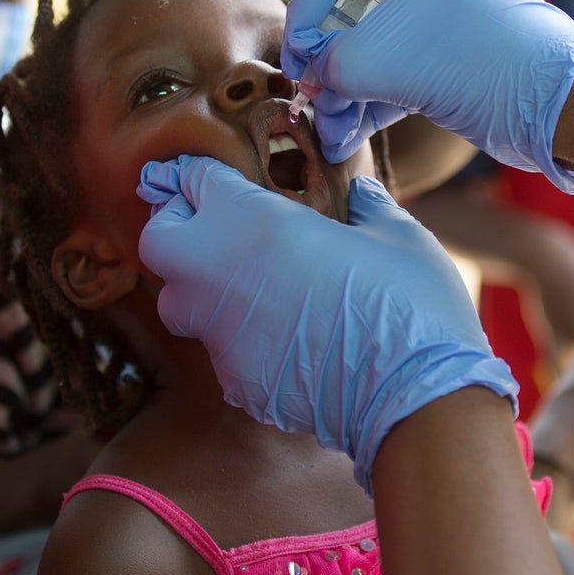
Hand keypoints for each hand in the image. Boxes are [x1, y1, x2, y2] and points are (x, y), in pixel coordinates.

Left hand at [137, 155, 518, 490]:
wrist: (415, 395)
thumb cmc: (410, 302)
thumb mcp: (398, 235)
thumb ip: (369, 207)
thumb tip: (362, 194)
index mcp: (255, 222)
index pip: (196, 182)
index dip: (205, 179)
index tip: (220, 182)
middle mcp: (220, 275)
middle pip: (157, 241)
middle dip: (177, 231)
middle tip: (216, 231)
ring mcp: (222, 334)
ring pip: (180, 304)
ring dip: (204, 290)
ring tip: (255, 289)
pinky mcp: (236, 381)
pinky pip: (222, 351)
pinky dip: (244, 342)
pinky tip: (289, 342)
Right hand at [282, 0, 573, 194]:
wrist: (555, 103)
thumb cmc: (465, 60)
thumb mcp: (374, 58)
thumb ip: (329, 64)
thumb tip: (314, 80)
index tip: (302, 38)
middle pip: (355, 10)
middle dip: (326, 56)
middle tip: (308, 91)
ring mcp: (444, 32)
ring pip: (376, 54)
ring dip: (344, 91)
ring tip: (325, 129)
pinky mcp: (454, 72)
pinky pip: (398, 82)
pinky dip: (369, 107)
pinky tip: (345, 139)